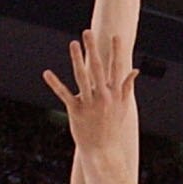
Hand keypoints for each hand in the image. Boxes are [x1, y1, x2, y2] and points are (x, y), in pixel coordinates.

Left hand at [39, 29, 138, 150]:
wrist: (103, 151)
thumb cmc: (112, 127)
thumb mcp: (123, 107)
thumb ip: (127, 86)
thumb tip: (135, 70)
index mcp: (114, 94)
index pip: (117, 68)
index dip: (117, 52)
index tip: (116, 36)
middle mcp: (103, 96)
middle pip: (98, 68)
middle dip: (93, 49)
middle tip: (87, 32)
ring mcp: (89, 103)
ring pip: (82, 77)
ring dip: (77, 59)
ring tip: (73, 43)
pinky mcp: (76, 110)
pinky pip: (65, 94)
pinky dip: (55, 84)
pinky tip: (47, 73)